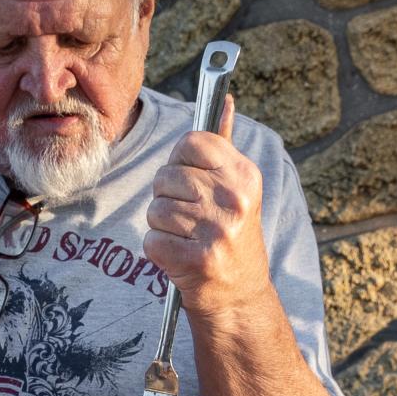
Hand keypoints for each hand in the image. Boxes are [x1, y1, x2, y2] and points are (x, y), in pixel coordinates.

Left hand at [143, 102, 273, 319]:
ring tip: (186, 238)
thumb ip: (224, 144)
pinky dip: (158, 251)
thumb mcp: (238, 188)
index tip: (191, 180)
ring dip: (162, 226)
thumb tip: (222, 99)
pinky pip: (152, 240)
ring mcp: (216, 231)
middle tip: (190, 218)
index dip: (180, 160)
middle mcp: (234, 200)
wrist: (239, 297)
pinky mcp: (195, 260)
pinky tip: (180, 256)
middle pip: (166, 176)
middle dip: (168, 197)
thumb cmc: (232, 236)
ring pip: (156, 209)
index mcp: (244, 175)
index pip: (191, 142)